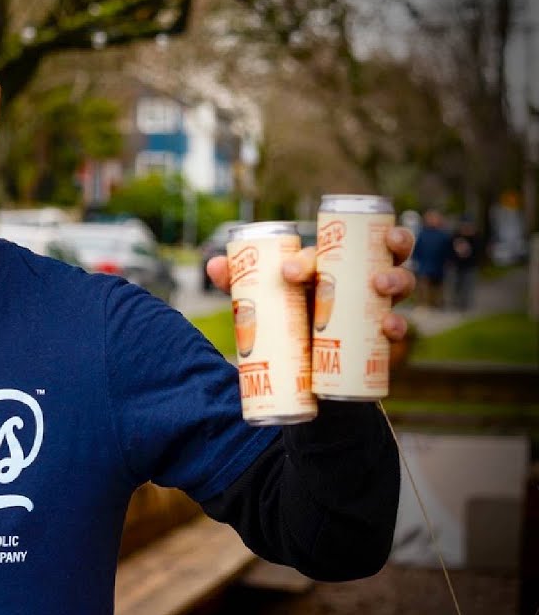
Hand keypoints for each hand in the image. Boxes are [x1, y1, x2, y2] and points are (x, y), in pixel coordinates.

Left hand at [204, 226, 415, 341]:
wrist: (301, 367)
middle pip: (383, 251)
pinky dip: (398, 325)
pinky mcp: (381, 334)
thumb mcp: (262, 302)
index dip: (310, 256)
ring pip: (401, 281)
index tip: (288, 273)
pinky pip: (398, 325)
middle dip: (386, 246)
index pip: (328, 248)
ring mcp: (376, 302)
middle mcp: (360, 275)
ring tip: (381, 286)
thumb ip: (240, 283)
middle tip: (356, 259)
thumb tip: (213, 264)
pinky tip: (389, 328)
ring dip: (397, 278)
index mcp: (330, 262)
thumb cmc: (285, 319)